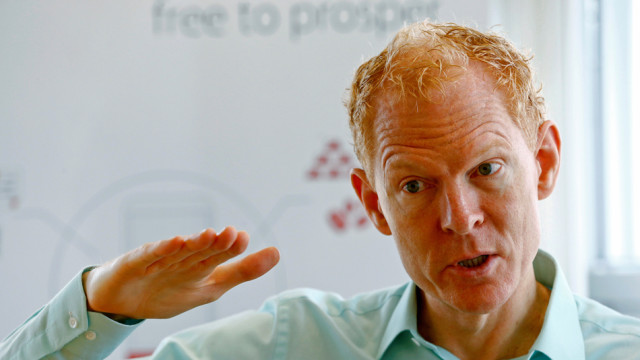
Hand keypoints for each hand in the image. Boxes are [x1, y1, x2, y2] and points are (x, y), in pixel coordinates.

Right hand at [82, 227, 279, 318]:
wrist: (121, 301)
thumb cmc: (169, 291)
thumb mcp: (210, 288)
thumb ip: (242, 272)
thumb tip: (277, 252)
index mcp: (200, 265)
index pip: (219, 256)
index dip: (231, 248)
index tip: (244, 238)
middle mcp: (182, 258)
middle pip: (201, 251)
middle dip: (216, 244)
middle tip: (232, 234)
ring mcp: (158, 259)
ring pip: (179, 251)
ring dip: (193, 243)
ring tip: (209, 235)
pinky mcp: (135, 262)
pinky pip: (150, 255)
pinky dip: (161, 250)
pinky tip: (174, 243)